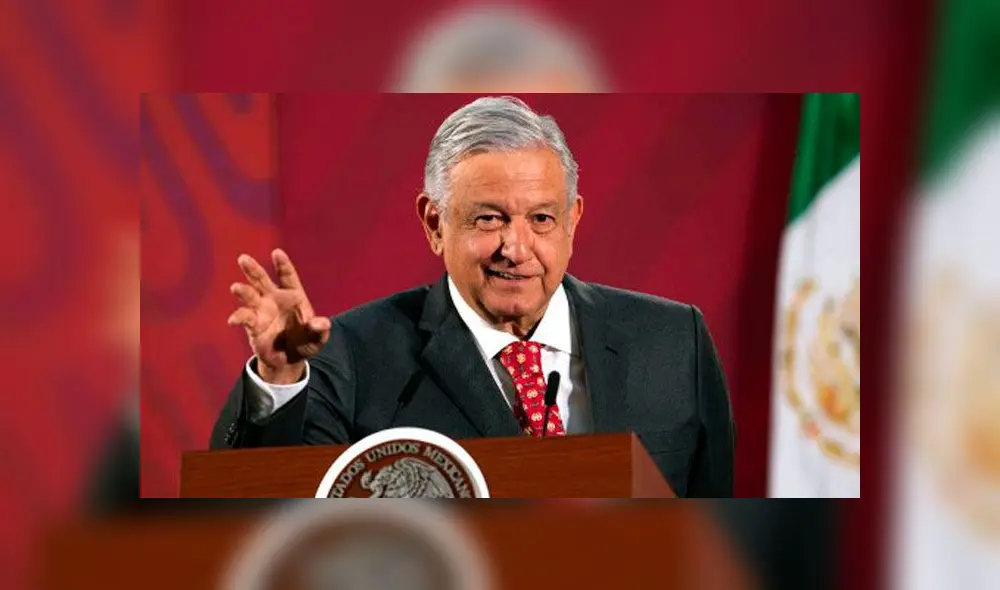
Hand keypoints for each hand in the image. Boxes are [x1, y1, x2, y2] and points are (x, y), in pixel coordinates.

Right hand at [227, 249, 330, 383]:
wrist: (290, 360)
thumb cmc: (305, 342)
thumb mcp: (317, 338)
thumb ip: (319, 330)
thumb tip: (323, 323)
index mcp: (293, 295)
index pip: (287, 276)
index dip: (282, 264)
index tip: (277, 253)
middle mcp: (275, 299)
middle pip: (262, 280)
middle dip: (253, 269)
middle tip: (243, 259)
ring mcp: (262, 311)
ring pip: (250, 295)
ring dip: (243, 291)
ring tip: (236, 288)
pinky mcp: (253, 325)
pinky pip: (245, 318)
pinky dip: (239, 318)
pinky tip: (233, 320)